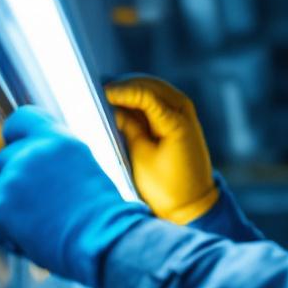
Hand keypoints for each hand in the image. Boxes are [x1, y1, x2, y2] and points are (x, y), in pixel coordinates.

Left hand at [0, 106, 148, 286]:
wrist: (107, 244)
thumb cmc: (105, 217)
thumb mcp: (85, 170)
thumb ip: (55, 160)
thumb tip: (36, 166)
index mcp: (59, 140)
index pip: (21, 119)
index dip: (17, 137)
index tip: (20, 150)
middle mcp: (32, 153)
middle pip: (4, 159)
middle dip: (15, 181)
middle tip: (40, 206)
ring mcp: (12, 180)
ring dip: (14, 211)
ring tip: (47, 228)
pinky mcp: (0, 208)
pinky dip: (10, 237)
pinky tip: (38, 242)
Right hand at [106, 75, 219, 223]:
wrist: (192, 203)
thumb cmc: (166, 187)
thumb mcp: (141, 158)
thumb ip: (127, 128)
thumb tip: (111, 106)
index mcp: (177, 123)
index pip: (146, 95)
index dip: (121, 91)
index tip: (100, 92)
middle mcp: (184, 110)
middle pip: (149, 84)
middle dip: (123, 84)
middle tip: (96, 87)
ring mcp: (183, 111)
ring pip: (152, 87)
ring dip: (129, 88)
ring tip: (103, 93)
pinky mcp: (177, 117)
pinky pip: (155, 99)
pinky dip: (137, 98)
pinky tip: (118, 102)